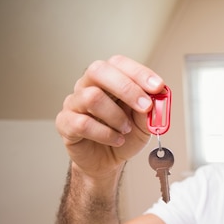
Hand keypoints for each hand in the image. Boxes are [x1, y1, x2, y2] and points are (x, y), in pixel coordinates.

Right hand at [56, 55, 164, 178]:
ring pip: (92, 97)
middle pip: (99, 71)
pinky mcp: (65, 123)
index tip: (157, 86)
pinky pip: (83, 123)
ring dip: (117, 116)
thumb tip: (157, 98)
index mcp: (108, 80)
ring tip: (126, 129)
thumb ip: (150, 110)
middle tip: (145, 107)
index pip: (119, 63)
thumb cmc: (123, 135)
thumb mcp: (144, 123)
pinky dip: (106, 134)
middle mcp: (88, 86)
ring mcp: (74, 103)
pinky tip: (116, 140)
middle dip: (127, 88)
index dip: (139, 73)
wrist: (107, 161)